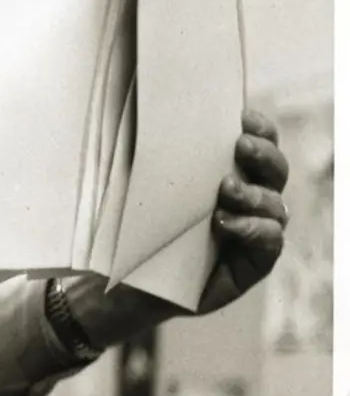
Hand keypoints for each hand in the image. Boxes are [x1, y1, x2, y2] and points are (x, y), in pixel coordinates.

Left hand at [65, 109, 290, 346]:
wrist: (121, 285)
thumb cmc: (131, 232)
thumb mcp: (137, 190)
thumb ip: (150, 156)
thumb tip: (141, 109)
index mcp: (229, 174)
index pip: (259, 144)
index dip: (260, 128)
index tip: (243, 116)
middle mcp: (250, 201)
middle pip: (275, 170)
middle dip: (262, 155)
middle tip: (239, 146)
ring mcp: (254, 232)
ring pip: (274, 205)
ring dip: (252, 193)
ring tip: (224, 189)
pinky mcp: (252, 264)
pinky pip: (269, 241)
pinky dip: (252, 229)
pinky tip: (224, 223)